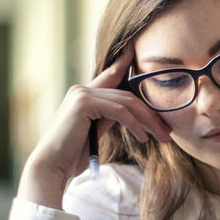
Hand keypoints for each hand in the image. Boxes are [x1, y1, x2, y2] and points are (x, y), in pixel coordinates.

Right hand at [19, 45, 172, 207]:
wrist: (53, 166)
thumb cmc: (72, 155)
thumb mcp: (96, 131)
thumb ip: (109, 117)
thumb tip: (130, 113)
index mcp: (84, 94)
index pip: (111, 75)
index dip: (126, 63)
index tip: (141, 54)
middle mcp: (82, 89)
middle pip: (127, 95)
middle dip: (151, 113)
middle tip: (167, 131)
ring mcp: (82, 94)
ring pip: (127, 102)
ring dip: (148, 121)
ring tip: (162, 137)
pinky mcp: (83, 103)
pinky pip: (119, 111)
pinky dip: (135, 124)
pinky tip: (143, 137)